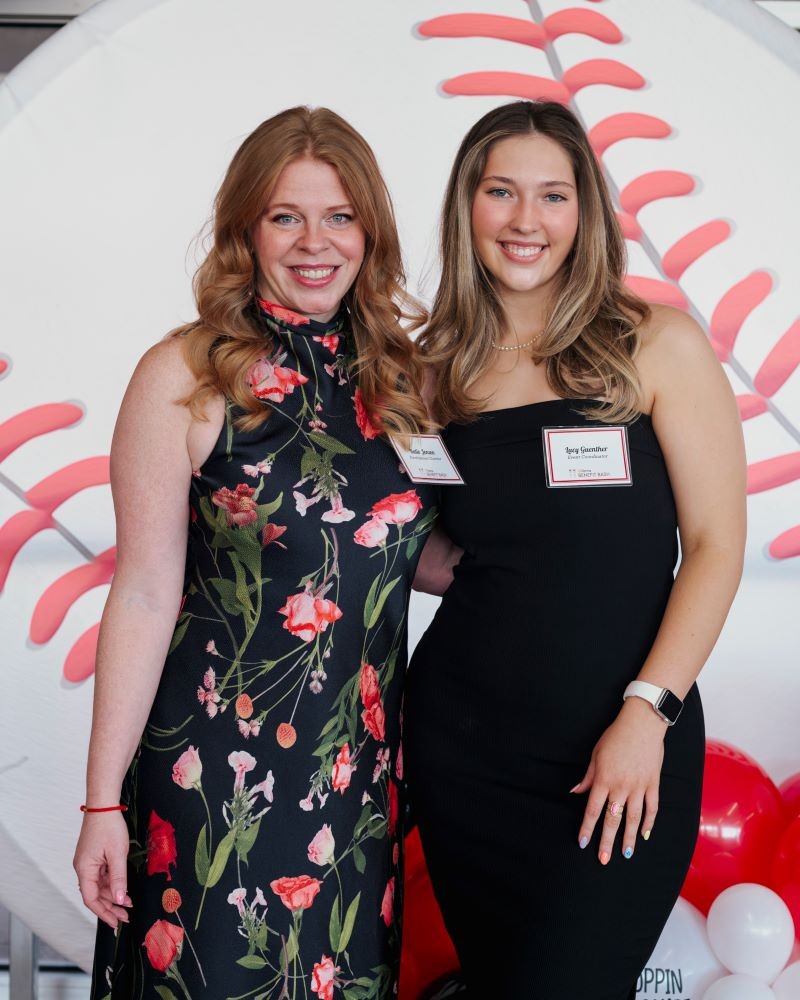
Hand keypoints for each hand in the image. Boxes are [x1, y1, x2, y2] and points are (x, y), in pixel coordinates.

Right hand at [73, 812, 131, 927]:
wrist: (103, 805)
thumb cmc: (109, 827)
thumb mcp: (117, 854)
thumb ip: (118, 879)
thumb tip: (119, 900)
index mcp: (84, 869)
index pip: (91, 899)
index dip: (104, 913)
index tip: (116, 923)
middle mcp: (83, 868)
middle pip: (94, 894)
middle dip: (110, 906)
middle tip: (127, 916)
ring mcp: (88, 862)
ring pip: (99, 885)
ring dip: (112, 895)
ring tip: (129, 903)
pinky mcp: (94, 856)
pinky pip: (101, 875)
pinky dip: (112, 883)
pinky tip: (123, 887)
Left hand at [571, 697, 666, 863]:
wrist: (642, 724)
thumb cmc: (615, 737)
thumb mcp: (596, 754)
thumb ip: (588, 777)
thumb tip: (576, 792)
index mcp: (604, 779)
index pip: (593, 810)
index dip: (587, 828)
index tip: (583, 843)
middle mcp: (621, 787)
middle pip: (612, 819)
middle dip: (607, 841)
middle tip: (603, 859)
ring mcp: (639, 787)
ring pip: (633, 818)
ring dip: (629, 838)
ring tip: (626, 854)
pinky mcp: (653, 784)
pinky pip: (652, 808)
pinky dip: (649, 822)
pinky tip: (645, 834)